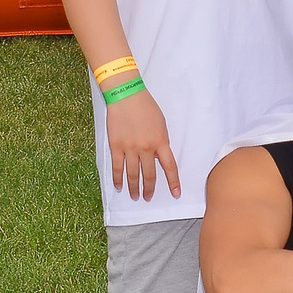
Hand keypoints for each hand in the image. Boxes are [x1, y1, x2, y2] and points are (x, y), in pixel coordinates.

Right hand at [104, 87, 181, 201]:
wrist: (126, 95)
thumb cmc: (146, 106)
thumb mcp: (161, 123)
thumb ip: (161, 141)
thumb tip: (159, 156)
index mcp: (161, 141)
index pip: (170, 167)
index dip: (173, 182)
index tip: (175, 193)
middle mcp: (146, 148)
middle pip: (150, 175)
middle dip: (149, 189)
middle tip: (148, 198)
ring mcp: (130, 148)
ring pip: (133, 174)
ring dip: (134, 188)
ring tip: (135, 196)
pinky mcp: (116, 146)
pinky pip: (117, 167)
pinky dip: (118, 178)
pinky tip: (119, 187)